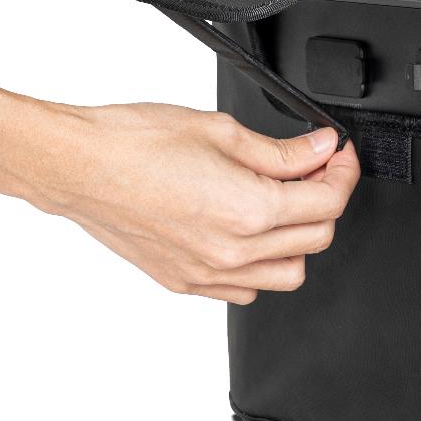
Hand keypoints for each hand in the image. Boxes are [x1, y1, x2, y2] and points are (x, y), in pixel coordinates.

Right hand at [32, 103, 360, 303]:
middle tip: (314, 170)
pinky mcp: (186, 283)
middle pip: (317, 239)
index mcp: (249, 210)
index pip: (328, 203)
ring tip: (282, 202)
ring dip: (298, 239)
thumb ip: (282, 150)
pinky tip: (248, 231)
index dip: (344, 173)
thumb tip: (320, 150)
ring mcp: (208, 273)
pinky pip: (246, 289)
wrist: (77, 167)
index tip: (338, 155)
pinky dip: (261, 265)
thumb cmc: (133, 143)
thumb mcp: (221, 130)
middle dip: (326, 200)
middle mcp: (233, 251)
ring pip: (288, 274)